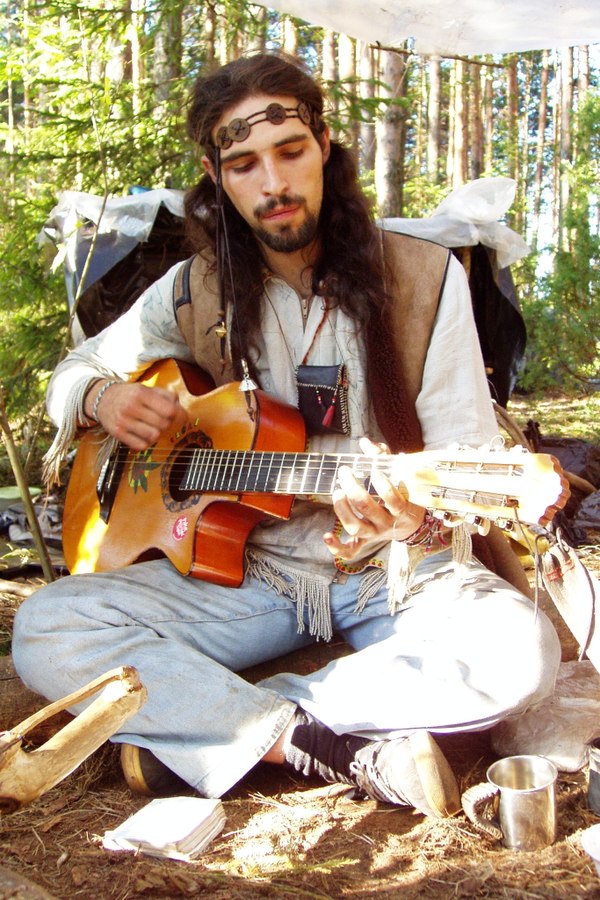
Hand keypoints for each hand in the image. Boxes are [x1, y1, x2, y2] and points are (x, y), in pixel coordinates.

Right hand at [85, 380, 186, 449]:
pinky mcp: (117, 433)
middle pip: (163, 424)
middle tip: (163, 421)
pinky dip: (146, 442)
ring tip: (152, 427)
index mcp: (141, 393)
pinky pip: (141, 446)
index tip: (180, 416)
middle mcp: (131, 407)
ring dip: (157, 433)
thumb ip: (167, 396)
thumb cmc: (130, 395)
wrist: (102, 399)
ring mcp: (123, 421)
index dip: (179, 415)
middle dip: (168, 424)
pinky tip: (142, 434)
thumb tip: (182, 411)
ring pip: (154, 436)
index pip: (169, 410)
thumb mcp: (147, 388)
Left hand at [323, 437, 425, 562]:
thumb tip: (365, 442)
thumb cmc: (403, 495)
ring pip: (356, 528)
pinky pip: (350, 551)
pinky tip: (326, 535)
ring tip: (337, 492)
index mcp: (400, 508)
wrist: (411, 525)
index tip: (375, 471)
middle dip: (354, 489)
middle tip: (344, 472)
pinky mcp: (364, 543)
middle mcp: (387, 523)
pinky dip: (337, 547)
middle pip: (368, 509)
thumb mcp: (400, 477)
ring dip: (343, 510)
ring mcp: (374, 534)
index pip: (393, 499)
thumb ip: (383, 458)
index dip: (383, 485)